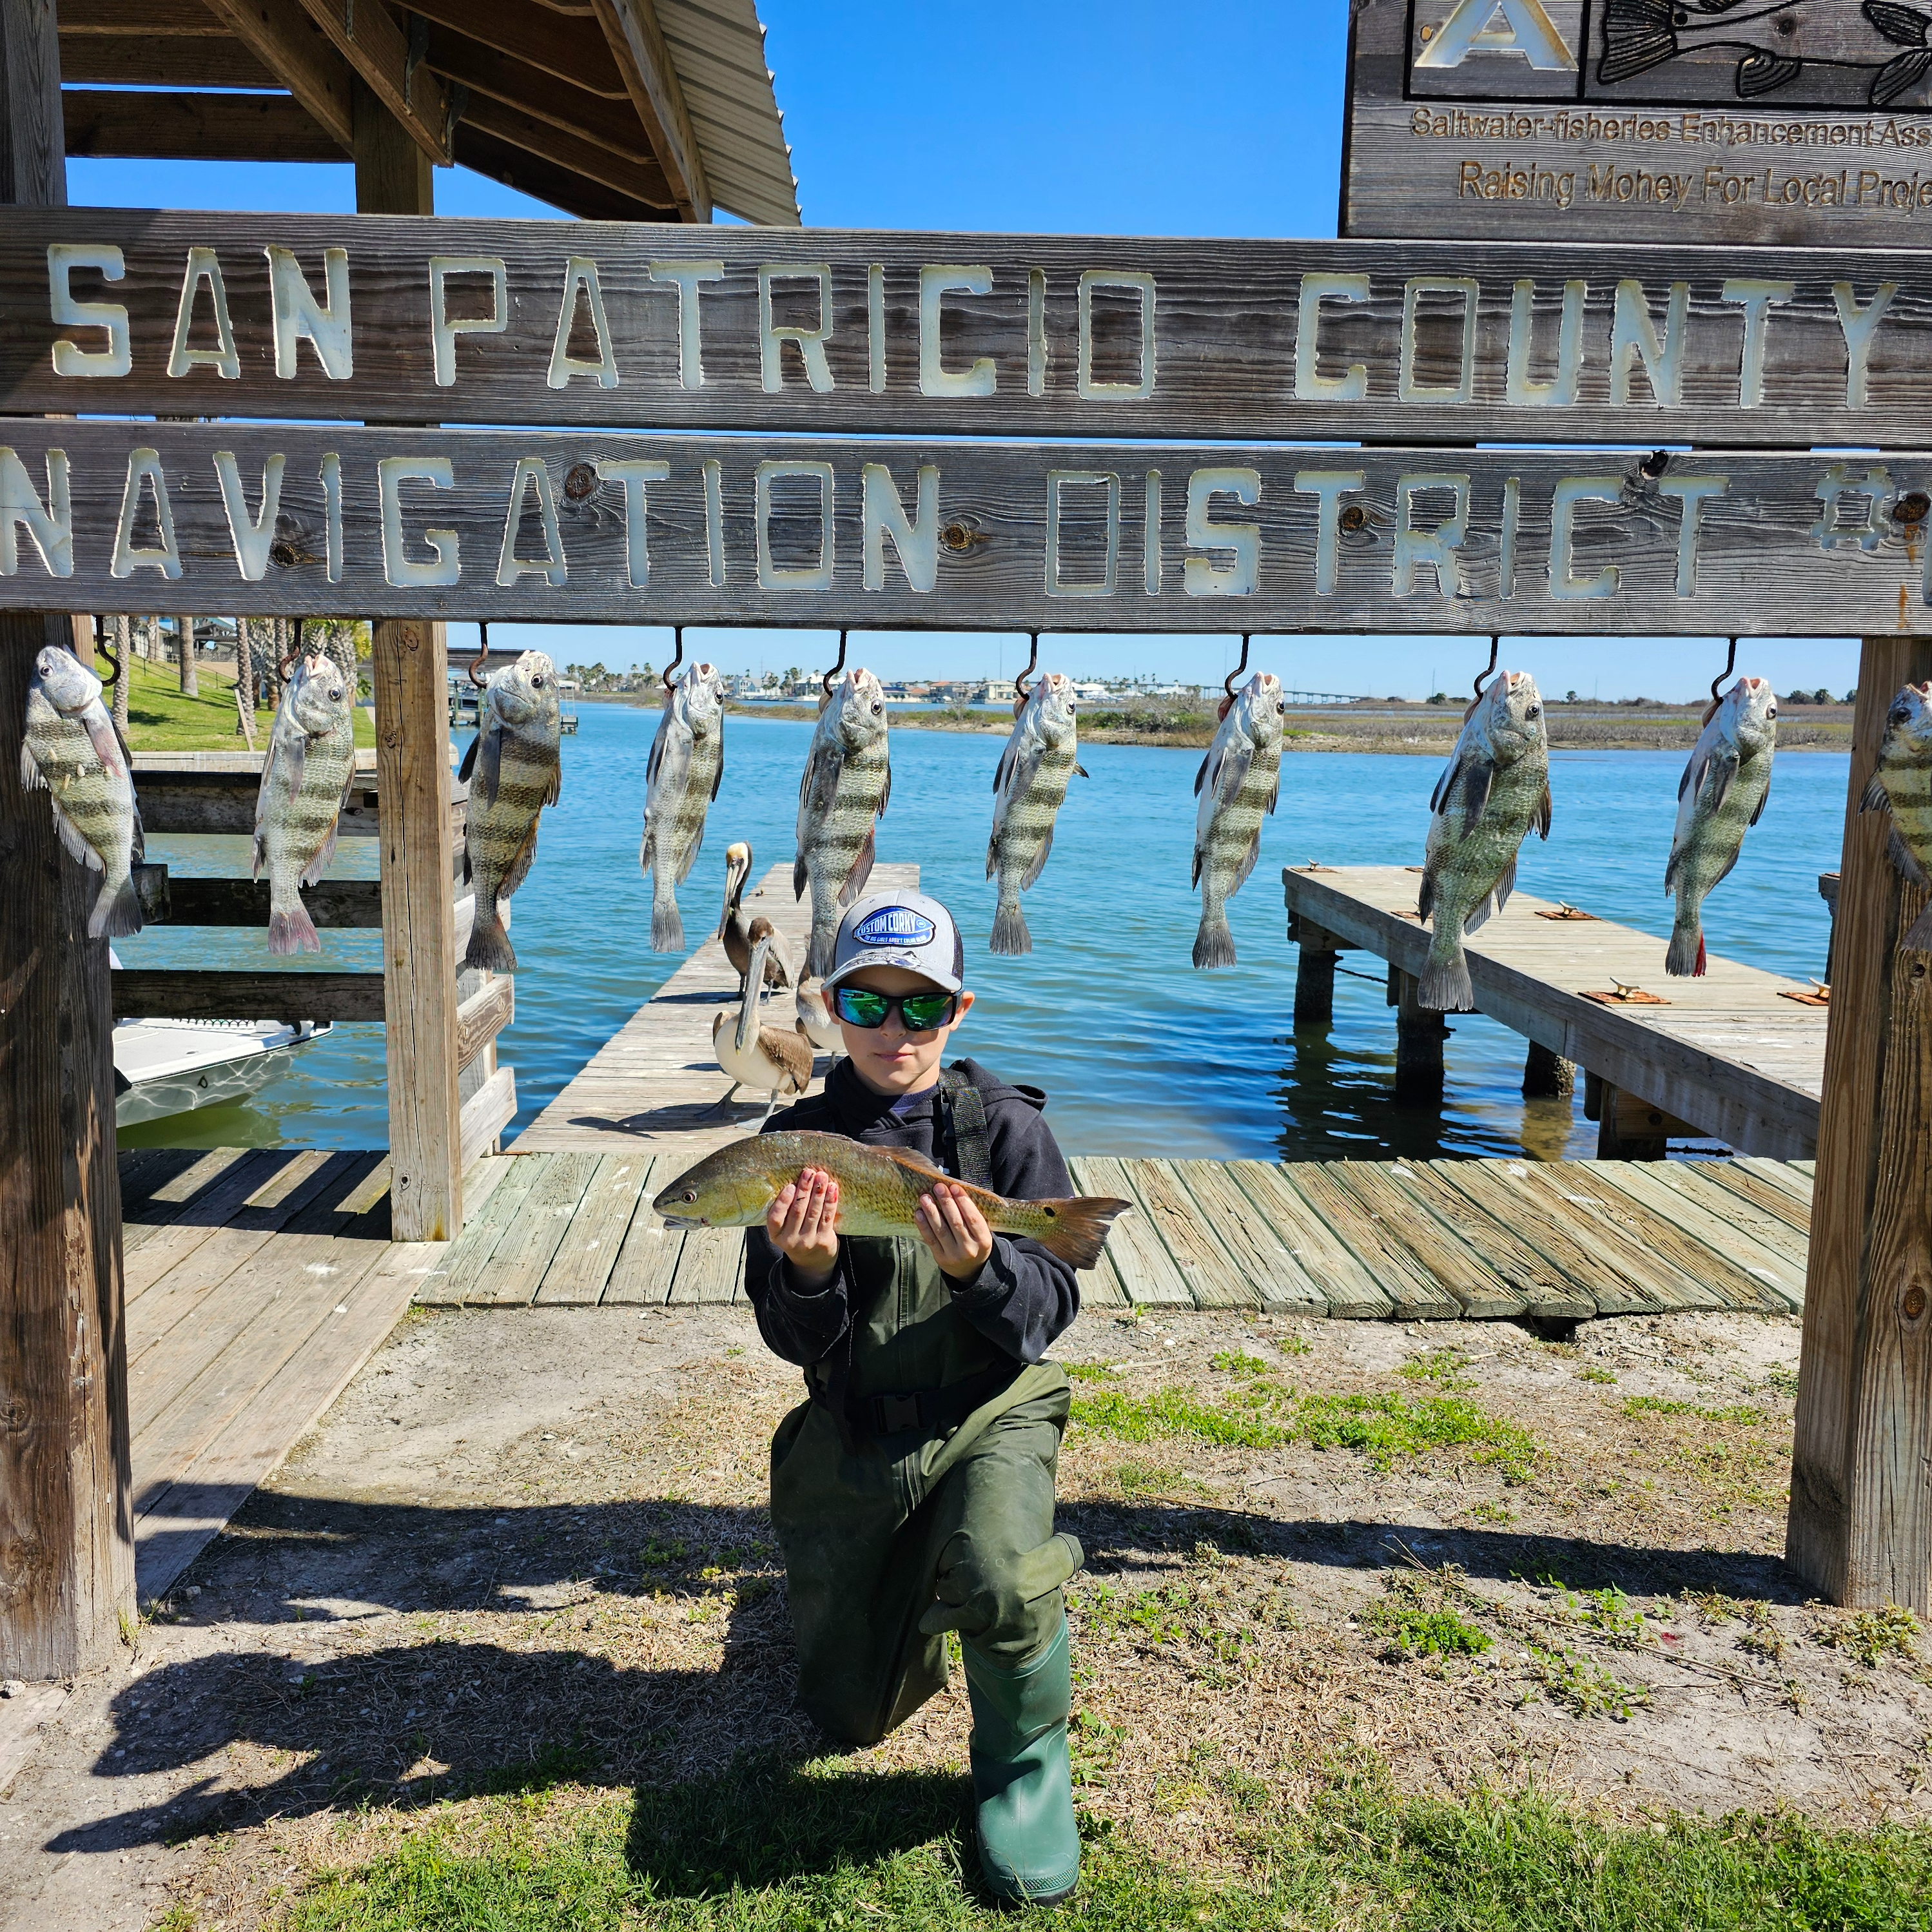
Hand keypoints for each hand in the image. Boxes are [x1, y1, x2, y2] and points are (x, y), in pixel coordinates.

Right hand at [767, 1167, 839, 1285]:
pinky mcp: (824, 1241)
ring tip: (822, 1176)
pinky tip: (832, 1189)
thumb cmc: (797, 1236)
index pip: (775, 1217)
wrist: (812, 1262)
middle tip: (809, 1173)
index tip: (791, 1186)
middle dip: (804, 1190)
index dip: (783, 1201)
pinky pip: (827, 1218)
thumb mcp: (785, 1229)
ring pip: (814, 1213)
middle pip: (797, 1211)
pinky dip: (830, 1202)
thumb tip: (797, 1180)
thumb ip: (786, 1211)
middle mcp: (790, 1240)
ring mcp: (808, 1242)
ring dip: (818, 1192)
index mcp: (776, 1234)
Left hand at [915, 1181, 994, 1282]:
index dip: (963, 1201)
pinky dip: (924, 1225)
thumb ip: (972, 1216)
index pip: (973, 1218)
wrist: (971, 1271)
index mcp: (983, 1240)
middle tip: (938, 1187)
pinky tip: (919, 1213)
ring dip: (932, 1212)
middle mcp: (969, 1248)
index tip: (954, 1186)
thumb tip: (954, 1191)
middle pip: (956, 1222)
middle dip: (946, 1202)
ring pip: (941, 1230)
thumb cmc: (975, 1243)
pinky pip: (931, 1239)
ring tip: (925, 1197)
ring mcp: (954, 1255)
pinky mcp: (940, 1258)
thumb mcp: (981, 1232)